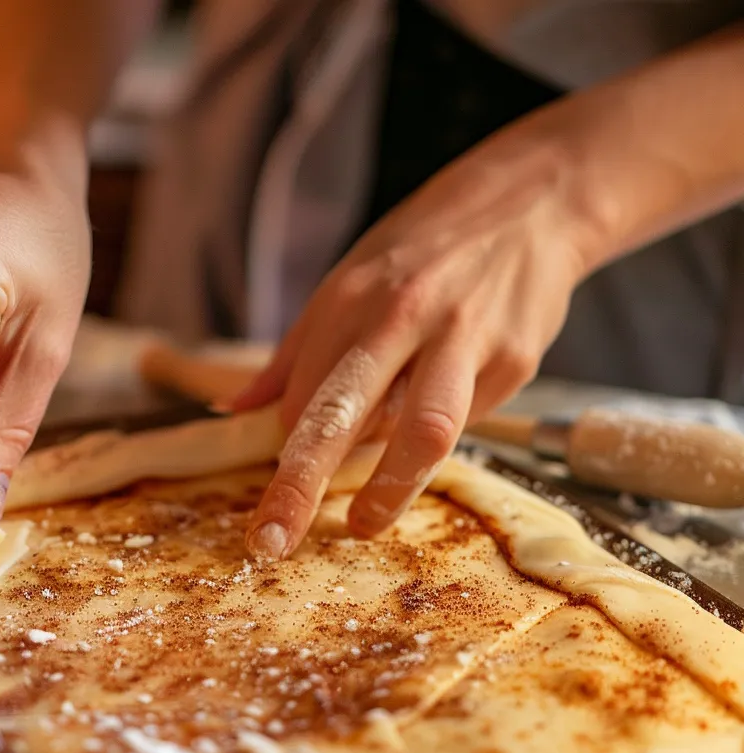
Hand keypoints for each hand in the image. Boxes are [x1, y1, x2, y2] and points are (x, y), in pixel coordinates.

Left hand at [234, 140, 589, 556]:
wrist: (532, 202)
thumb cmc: (422, 248)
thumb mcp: (347, 281)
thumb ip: (292, 355)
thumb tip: (231, 411)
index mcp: (350, 297)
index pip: (302, 394)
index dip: (284, 452)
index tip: (268, 499)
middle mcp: (403, 316)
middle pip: (345, 413)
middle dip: (301, 482)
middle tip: (270, 540)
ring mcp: (464, 339)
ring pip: (423, 431)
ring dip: (389, 489)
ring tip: (361, 525)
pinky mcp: (516, 360)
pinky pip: (469, 419)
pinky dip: (440, 436)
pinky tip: (436, 414)